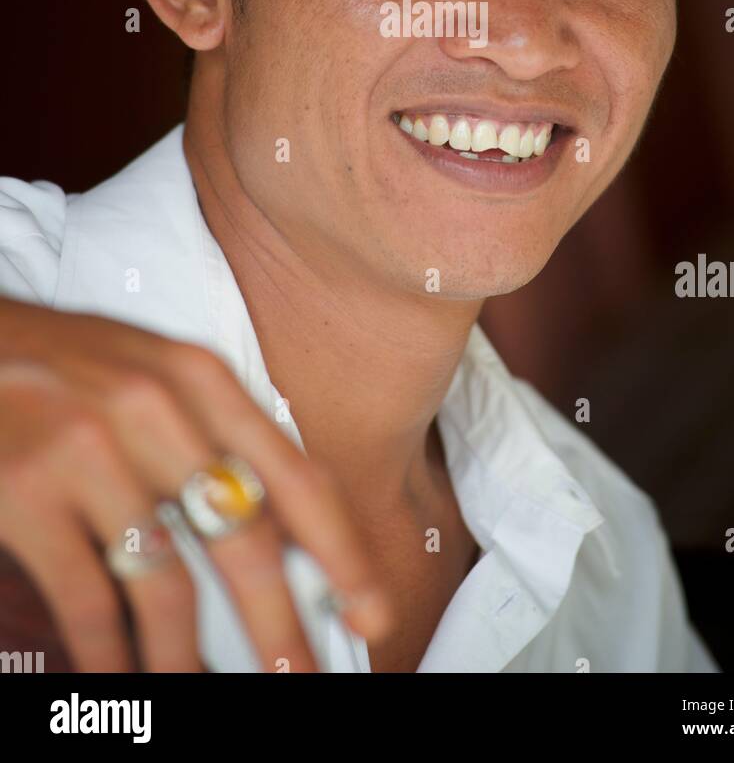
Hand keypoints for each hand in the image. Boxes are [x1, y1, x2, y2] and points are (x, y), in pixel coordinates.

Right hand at [0, 295, 393, 671]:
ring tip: (204, 695)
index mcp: (201, 377)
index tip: (371, 613)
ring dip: (189, 660)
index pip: (295, 475)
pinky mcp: (27, 490)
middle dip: (283, 625)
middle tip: (303, 679)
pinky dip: (110, 657)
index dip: (342, 553)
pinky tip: (122, 687)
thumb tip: (287, 533)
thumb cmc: (68, 365)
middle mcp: (156, 407)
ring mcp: (91, 449)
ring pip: (166, 583)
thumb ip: (217, 437)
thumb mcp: (156, 375)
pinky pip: (88, 598)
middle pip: (245, 537)